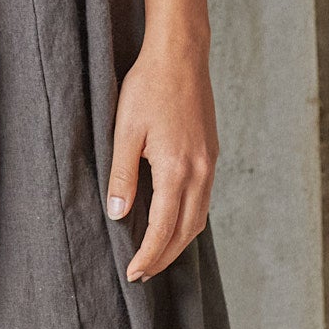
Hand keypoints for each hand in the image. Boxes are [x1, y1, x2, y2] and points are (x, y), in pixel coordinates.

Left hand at [104, 36, 217, 282]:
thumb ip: (122, 175)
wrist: (181, 55)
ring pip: (199, 217)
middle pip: (186, 231)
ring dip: (178, 240)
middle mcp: (200, 172)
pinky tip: (172, 219)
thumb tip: (117, 214)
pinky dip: (189, 219)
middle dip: (164, 256)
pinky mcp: (211, 154)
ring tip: (155, 253)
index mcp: (177, 169)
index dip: (148, 255)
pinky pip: (203, 199)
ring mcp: (209, 163)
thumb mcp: (125, 130)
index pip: (163, 228)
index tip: (133, 273)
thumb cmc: (148, 87)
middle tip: (141, 272)